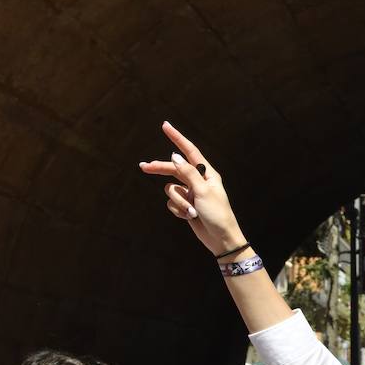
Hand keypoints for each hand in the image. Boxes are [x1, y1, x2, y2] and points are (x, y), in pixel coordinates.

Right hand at [138, 122, 246, 256]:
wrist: (221, 239)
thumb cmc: (217, 214)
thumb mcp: (203, 191)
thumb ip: (188, 173)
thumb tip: (175, 155)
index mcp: (207, 174)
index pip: (190, 151)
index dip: (177, 138)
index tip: (165, 125)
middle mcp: (198, 181)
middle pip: (174, 169)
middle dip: (160, 169)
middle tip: (143, 167)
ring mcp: (191, 193)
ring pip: (171, 189)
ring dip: (178, 202)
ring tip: (191, 212)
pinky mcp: (186, 205)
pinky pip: (172, 203)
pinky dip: (178, 210)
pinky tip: (189, 218)